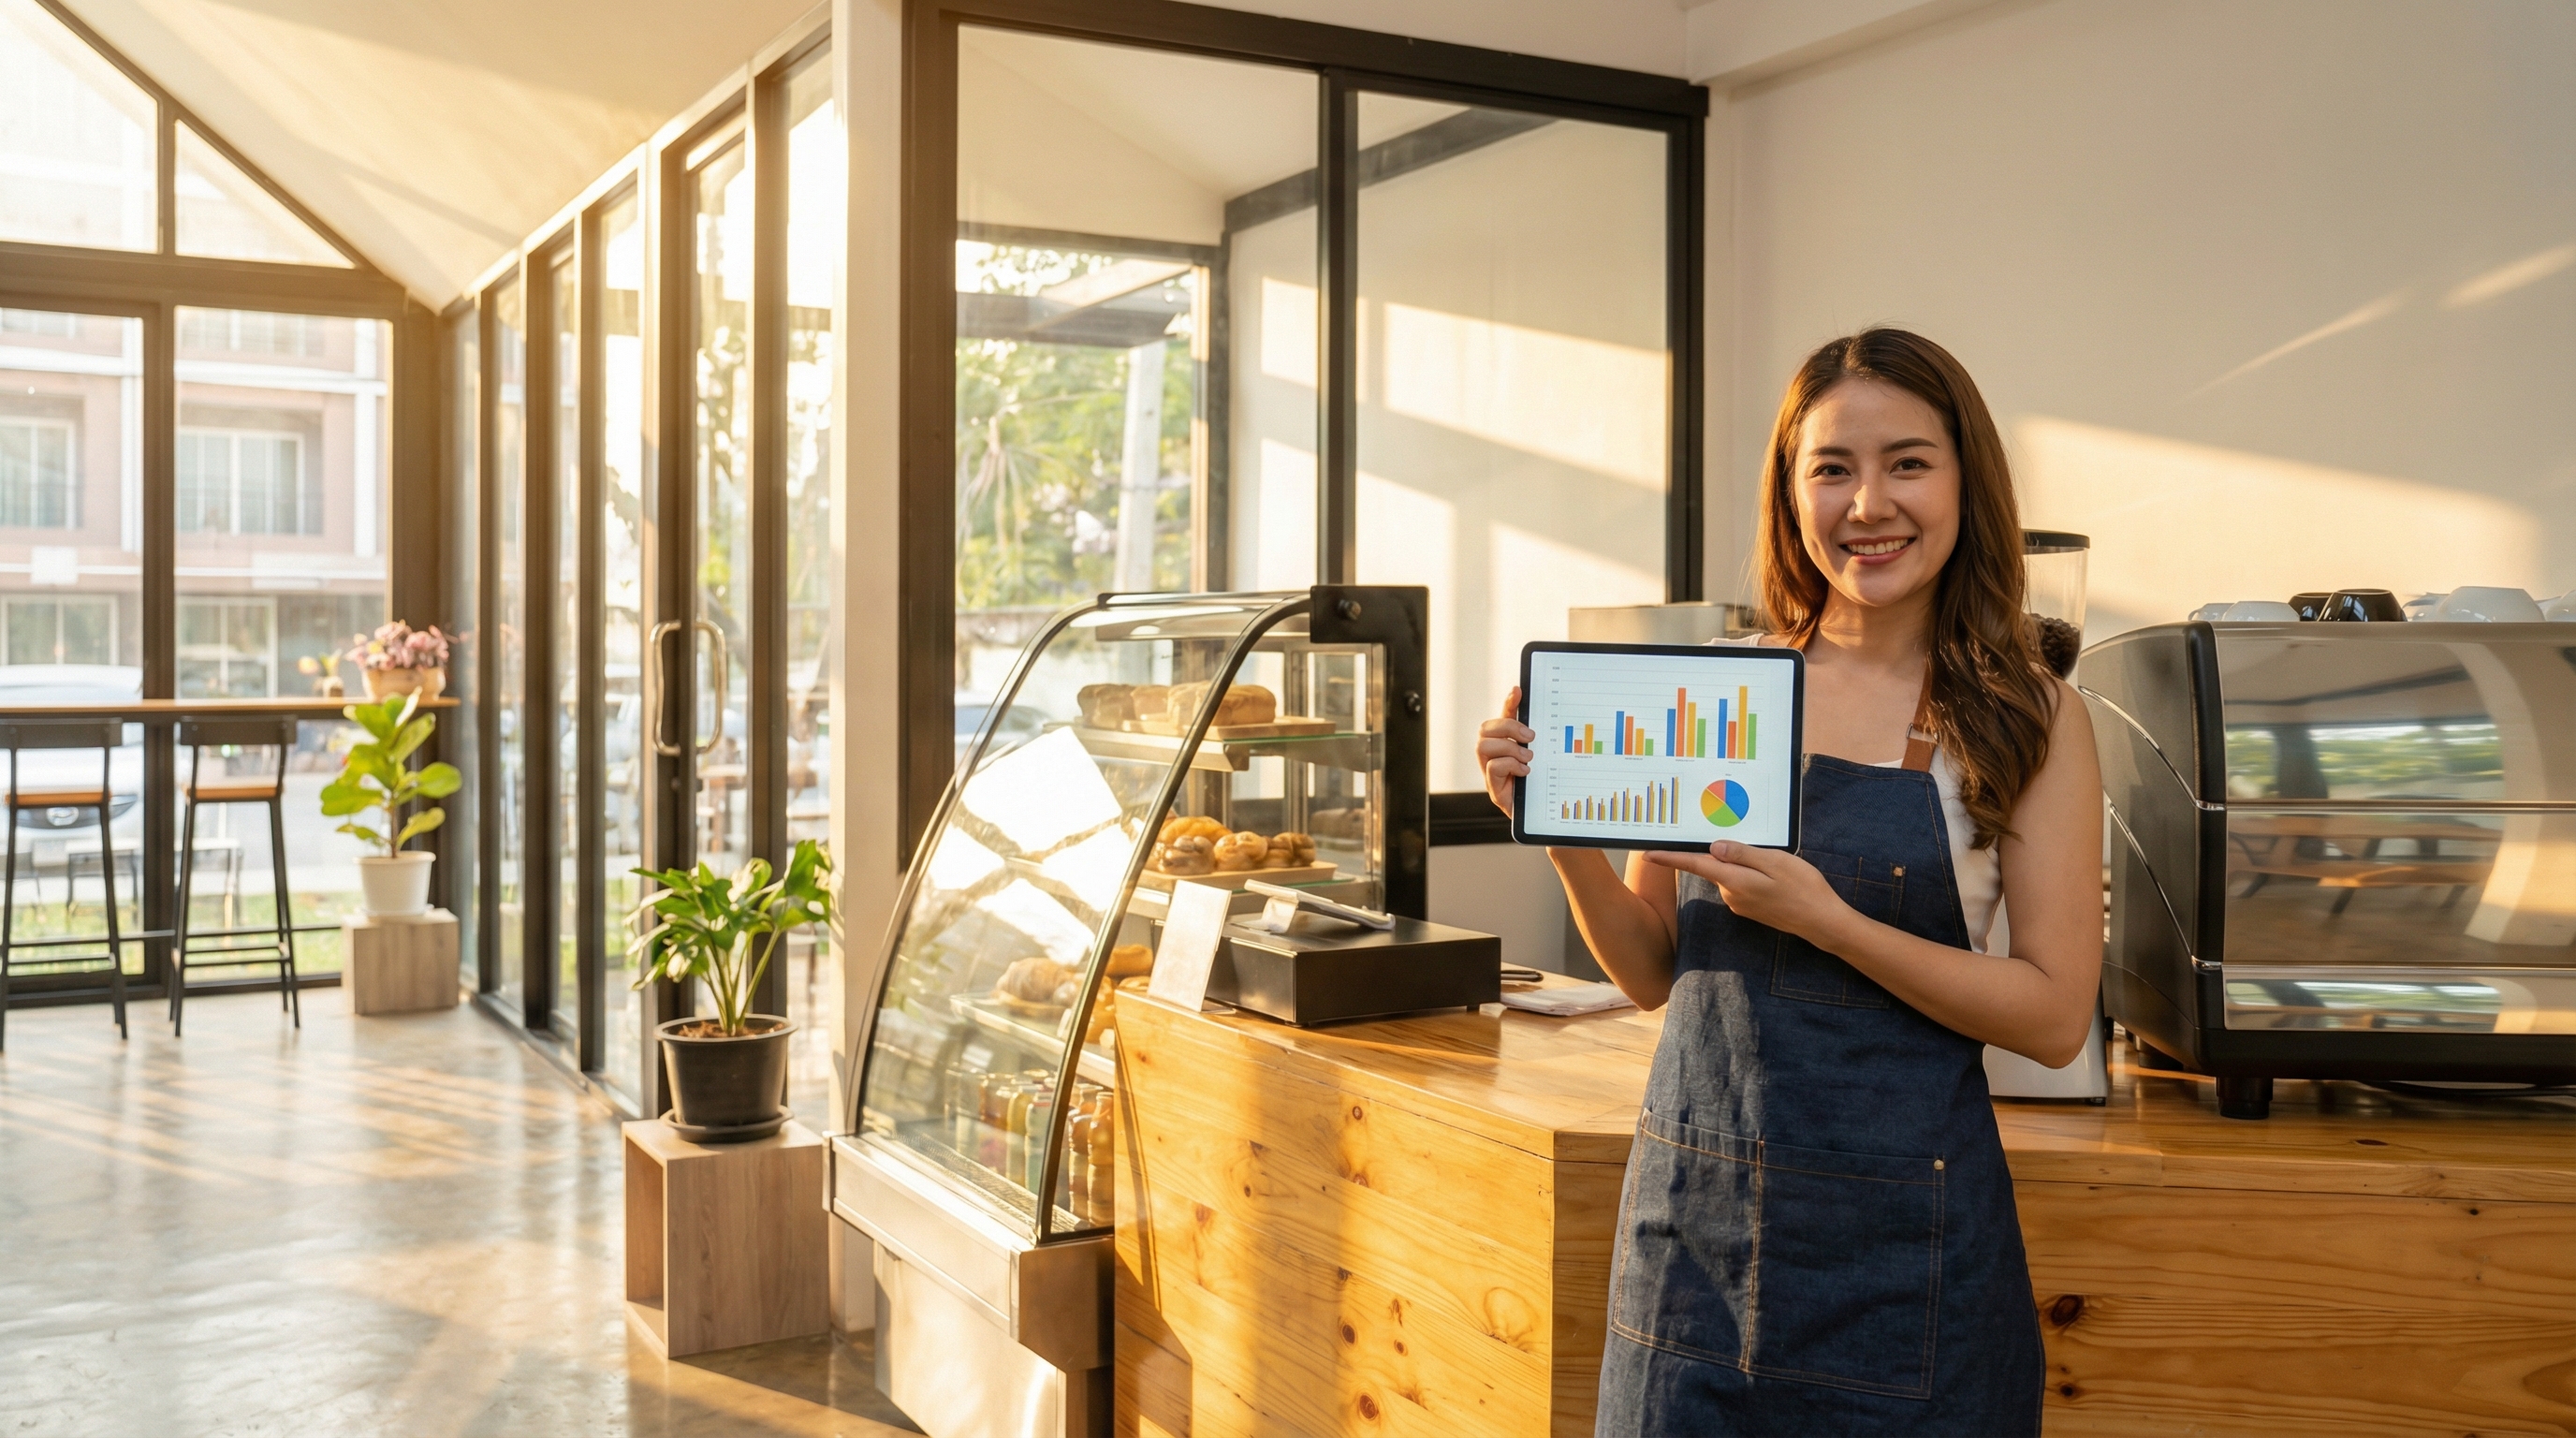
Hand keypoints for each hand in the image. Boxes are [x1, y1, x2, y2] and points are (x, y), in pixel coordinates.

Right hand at [1476, 687, 1532, 817]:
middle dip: (1507, 727)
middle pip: (1485, 729)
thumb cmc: (1541, 788)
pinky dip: (1510, 765)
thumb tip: (1546, 720)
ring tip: (1527, 758)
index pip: (1503, 716)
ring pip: (1483, 746)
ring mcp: (1490, 772)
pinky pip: (1492, 767)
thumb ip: (1540, 742)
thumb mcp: (1544, 760)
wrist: (1542, 818)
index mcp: (1507, 745)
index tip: (1518, 690)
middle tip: (1530, 737)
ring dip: (1508, 748)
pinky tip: (1525, 772)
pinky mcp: (1493, 789)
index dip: (1508, 702)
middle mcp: (1494, 756)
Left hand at [1645, 842, 1849, 946]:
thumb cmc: (1803, 888)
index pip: (1695, 865)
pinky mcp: (1749, 908)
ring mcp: (1739, 904)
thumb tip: (1714, 847)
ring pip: (1730, 873)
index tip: (1647, 853)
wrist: (1821, 922)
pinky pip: (1741, 883)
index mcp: (1735, 880)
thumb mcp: (1776, 862)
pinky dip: (1750, 875)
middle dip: (1725, 852)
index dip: (1670, 858)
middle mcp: (1731, 894)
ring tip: (1775, 864)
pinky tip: (1774, 876)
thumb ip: (1743, 854)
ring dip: (1743, 864)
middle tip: (1752, 845)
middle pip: (1715, 865)